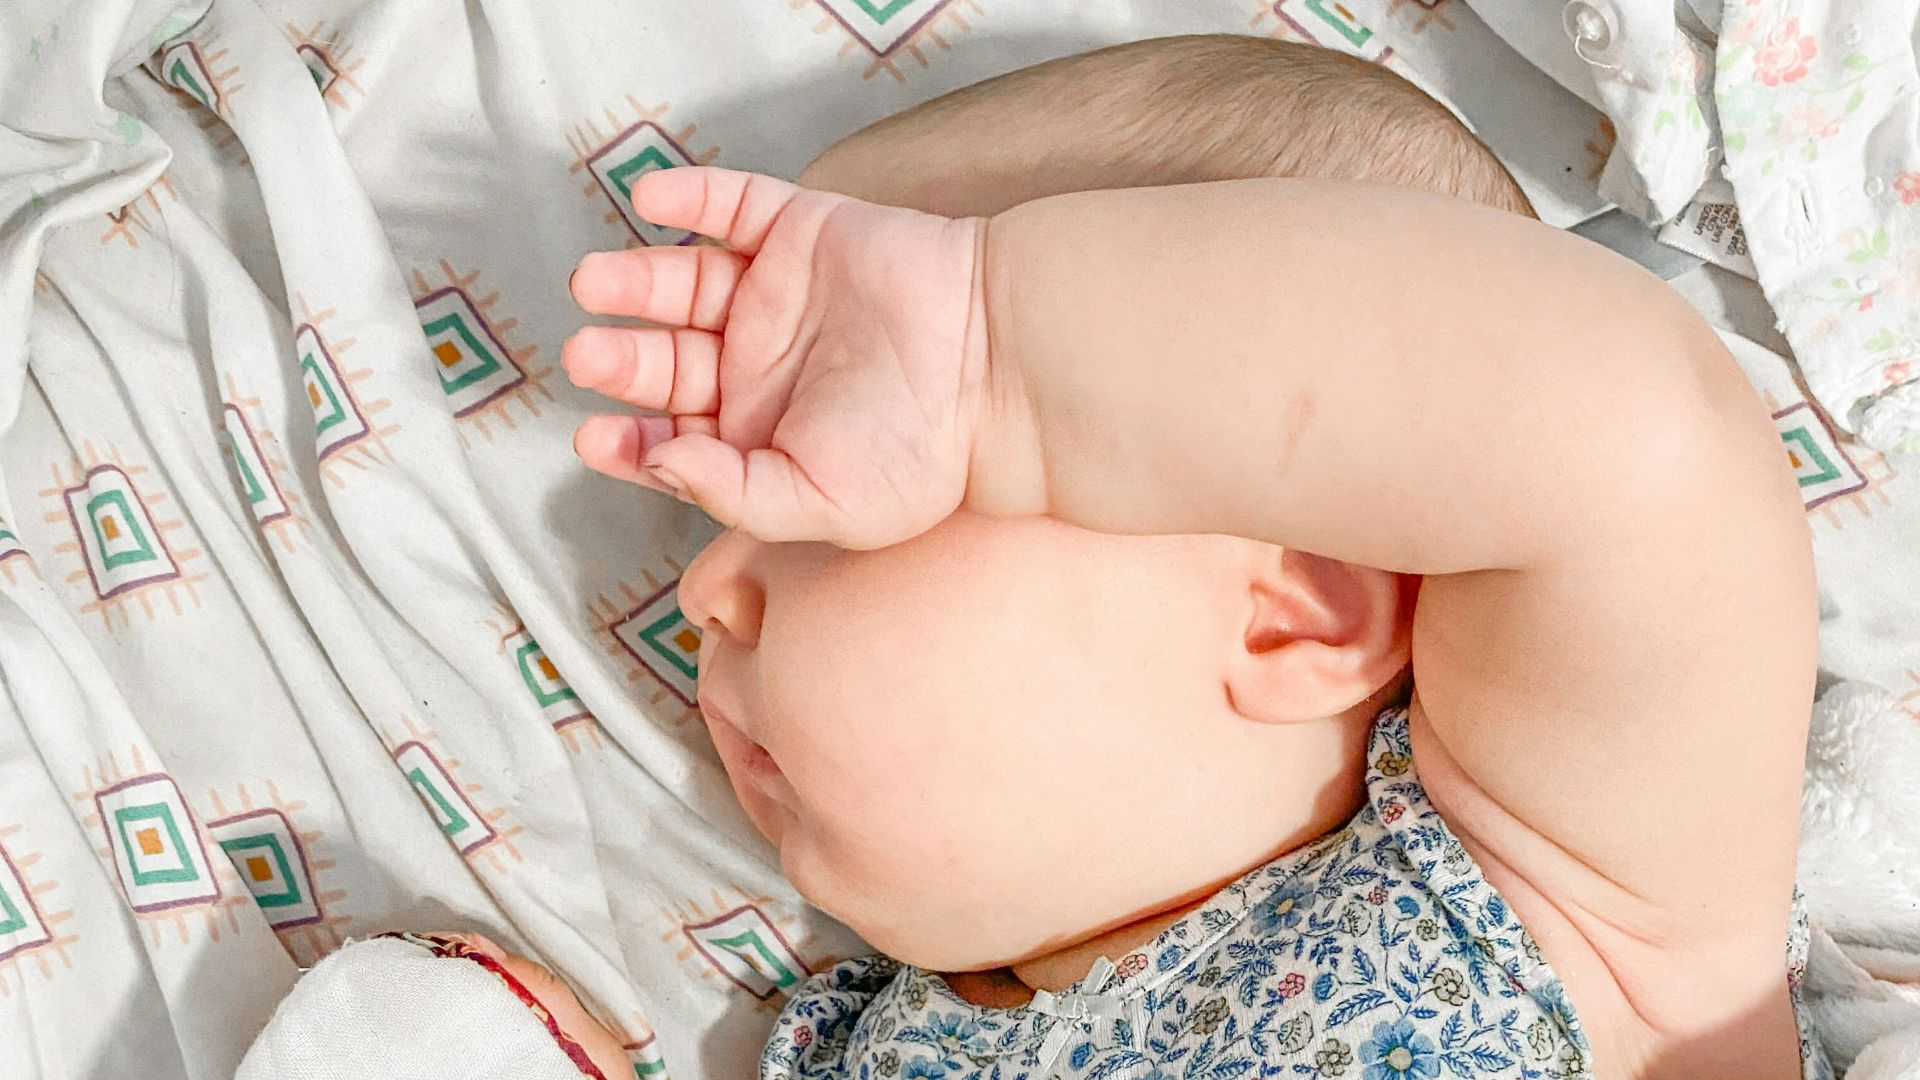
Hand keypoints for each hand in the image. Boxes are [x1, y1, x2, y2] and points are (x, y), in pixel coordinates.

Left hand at [565, 167, 992, 548]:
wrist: (997, 366)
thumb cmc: (924, 454)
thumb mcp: (823, 505)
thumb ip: (734, 495)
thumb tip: (658, 465)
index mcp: (758, 436)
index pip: (669, 436)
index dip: (626, 440)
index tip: (596, 438)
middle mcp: (756, 366)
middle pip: (665, 357)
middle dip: (621, 358)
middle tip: (588, 354)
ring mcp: (776, 295)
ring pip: (683, 282)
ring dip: (634, 280)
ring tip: (596, 283)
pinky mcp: (801, 232)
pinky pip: (731, 206)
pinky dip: (689, 196)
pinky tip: (650, 201)